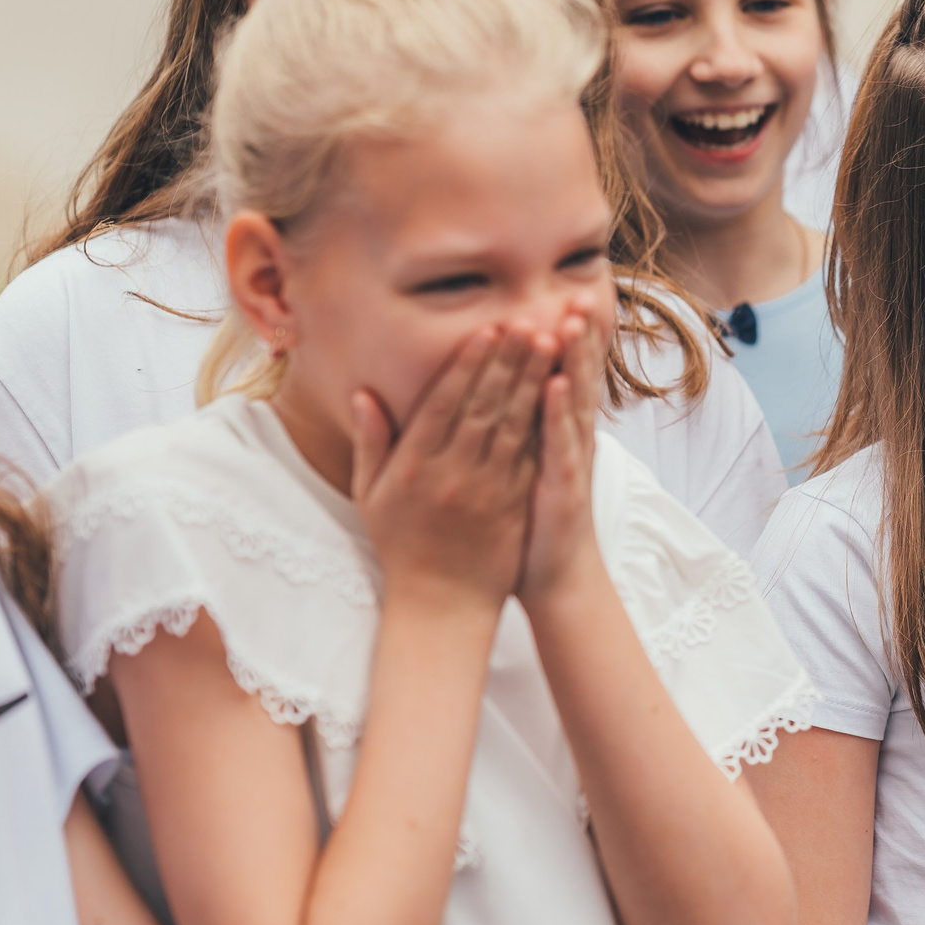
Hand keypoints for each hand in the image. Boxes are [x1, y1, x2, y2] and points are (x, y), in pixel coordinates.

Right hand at [350, 325, 544, 609]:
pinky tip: (560, 392)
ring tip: (549, 344)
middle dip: (508, 362)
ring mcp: (488, 490)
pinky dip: (546, 422)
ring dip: (533, 382)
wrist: (441, 604)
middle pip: (484, 407)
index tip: (486, 332)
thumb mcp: (371, 495)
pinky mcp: (515, 505)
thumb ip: (372, 442)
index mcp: (415, 467)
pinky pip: (532, 458)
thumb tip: (363, 393)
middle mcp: (453, 474)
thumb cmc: (401, 546)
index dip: (467, 366)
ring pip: (513, 426)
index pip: (444, 405)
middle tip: (528, 321)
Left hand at [518, 308, 612, 604]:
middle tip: (577, 291)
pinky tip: (557, 384)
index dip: (566, 337)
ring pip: (575, 402)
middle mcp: (571, 440)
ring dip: (575, 360)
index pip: (565, 373)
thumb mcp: (529, 467)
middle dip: (577, 335)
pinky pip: (561, 445)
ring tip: (571, 318)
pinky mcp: (563, 487)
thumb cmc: (534, 522)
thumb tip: (525, 391)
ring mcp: (571, 461)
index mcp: (558, 432)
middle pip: (578, 376)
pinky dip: (560, 413)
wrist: (555, 578)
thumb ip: (526, 428)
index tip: (562, 294)